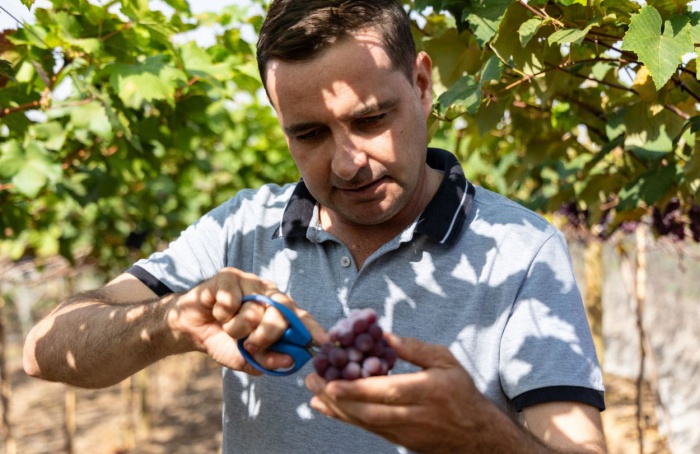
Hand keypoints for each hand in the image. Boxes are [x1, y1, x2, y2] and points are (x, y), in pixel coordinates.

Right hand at [168, 267, 325, 374]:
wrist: (192, 329)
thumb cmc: (223, 340)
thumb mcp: (246, 357)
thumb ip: (267, 360)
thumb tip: (290, 361)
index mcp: (277, 311)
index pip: (300, 316)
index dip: (312, 327)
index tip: (324, 341)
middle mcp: (268, 293)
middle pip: (278, 315)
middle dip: (264, 336)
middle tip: (250, 343)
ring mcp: (249, 282)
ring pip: (252, 311)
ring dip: (235, 328)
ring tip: (227, 324)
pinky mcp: (228, 276)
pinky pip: (230, 301)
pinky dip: (220, 313)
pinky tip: (217, 311)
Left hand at [305, 333, 517, 452]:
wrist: (476, 434)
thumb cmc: (460, 392)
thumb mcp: (446, 361)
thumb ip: (416, 349)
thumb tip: (385, 335)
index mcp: (429, 391)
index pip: (389, 392)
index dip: (359, 389)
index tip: (333, 382)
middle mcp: (416, 415)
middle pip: (370, 411)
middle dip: (337, 399)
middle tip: (312, 382)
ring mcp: (406, 432)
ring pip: (366, 423)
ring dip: (337, 409)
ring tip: (314, 393)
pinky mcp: (399, 440)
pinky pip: (368, 430)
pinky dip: (346, 418)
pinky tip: (328, 407)